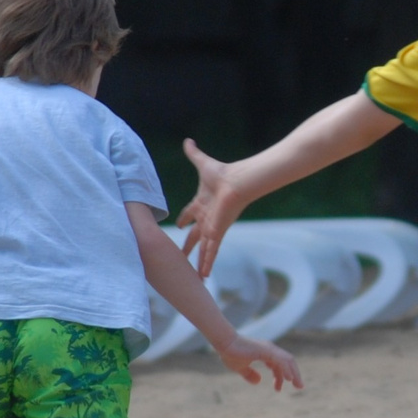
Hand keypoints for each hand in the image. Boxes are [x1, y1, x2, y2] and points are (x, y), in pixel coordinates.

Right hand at [176, 137, 240, 278]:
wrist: (239, 181)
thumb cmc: (223, 173)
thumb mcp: (202, 163)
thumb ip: (194, 153)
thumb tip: (187, 139)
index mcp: (201, 203)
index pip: (189, 214)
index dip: (183, 219)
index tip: (179, 226)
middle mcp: (206, 217)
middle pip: (194, 236)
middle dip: (187, 247)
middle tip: (179, 257)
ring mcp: (212, 227)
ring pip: (202, 248)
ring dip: (197, 262)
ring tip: (192, 277)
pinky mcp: (217, 232)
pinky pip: (210, 251)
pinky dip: (206, 263)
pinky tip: (202, 276)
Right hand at [213, 332, 302, 392]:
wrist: (224, 343)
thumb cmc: (230, 353)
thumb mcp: (240, 368)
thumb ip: (249, 374)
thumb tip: (258, 381)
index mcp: (265, 353)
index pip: (279, 365)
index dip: (280, 377)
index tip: (278, 389)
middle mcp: (270, 350)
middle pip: (288, 362)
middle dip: (295, 375)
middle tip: (300, 387)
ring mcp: (269, 349)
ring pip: (288, 361)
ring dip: (294, 373)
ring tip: (297, 385)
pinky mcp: (266, 350)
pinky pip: (281, 360)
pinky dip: (286, 369)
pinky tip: (289, 379)